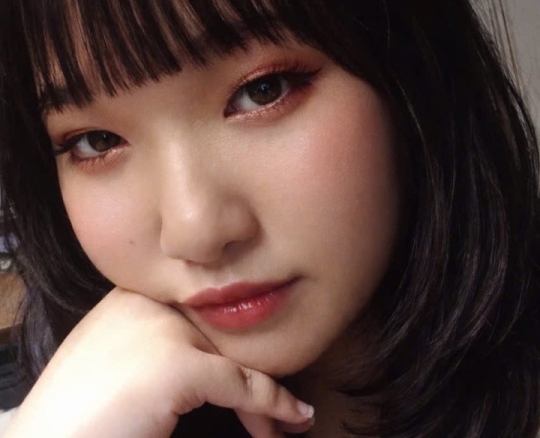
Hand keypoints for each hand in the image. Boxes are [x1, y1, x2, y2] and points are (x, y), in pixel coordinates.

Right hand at [4, 288, 313, 436]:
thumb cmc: (83, 411)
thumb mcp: (127, 360)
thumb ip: (163, 342)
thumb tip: (219, 360)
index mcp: (133, 296)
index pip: (200, 313)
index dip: (231, 346)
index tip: (253, 374)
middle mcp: (148, 303)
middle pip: (221, 332)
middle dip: (251, 369)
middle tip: (278, 404)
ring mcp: (162, 330)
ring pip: (235, 355)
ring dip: (266, 391)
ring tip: (287, 419)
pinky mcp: (176, 365)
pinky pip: (240, 384)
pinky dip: (270, 403)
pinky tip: (291, 417)